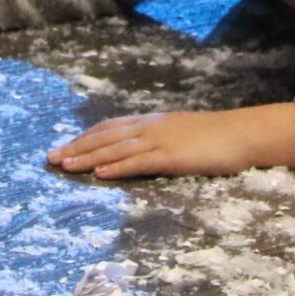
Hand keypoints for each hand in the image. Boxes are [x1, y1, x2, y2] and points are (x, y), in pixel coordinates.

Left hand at [48, 103, 294, 179]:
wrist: (244, 134)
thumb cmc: (217, 138)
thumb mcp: (182, 134)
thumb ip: (160, 140)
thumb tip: (140, 151)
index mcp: (152, 122)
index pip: (110, 128)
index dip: (85, 137)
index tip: (64, 147)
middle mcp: (150, 127)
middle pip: (105, 136)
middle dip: (76, 147)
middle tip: (50, 158)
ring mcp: (160, 140)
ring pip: (115, 147)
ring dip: (87, 157)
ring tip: (64, 165)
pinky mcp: (171, 156)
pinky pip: (138, 161)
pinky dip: (116, 167)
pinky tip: (99, 173)